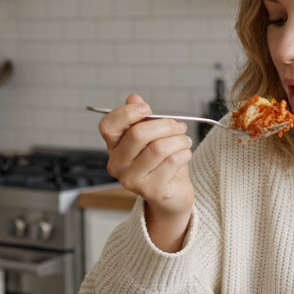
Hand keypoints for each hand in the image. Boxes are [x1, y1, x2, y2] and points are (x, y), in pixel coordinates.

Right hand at [98, 93, 194, 251]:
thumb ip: (141, 118)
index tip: (147, 109)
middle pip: (137, 134)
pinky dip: (184, 153)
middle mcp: (117, 164)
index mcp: (113, 147)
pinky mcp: (150, 190)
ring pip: (158, 148)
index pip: (107, 125)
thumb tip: (134, 98)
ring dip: (179, 140)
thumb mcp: (152, 136)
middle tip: (179, 126)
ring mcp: (131, 180)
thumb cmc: (162, 162)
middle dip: (165, 125)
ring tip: (185, 141)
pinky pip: (171, 162)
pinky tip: (185, 154)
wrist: (173, 195)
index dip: (127, 112)